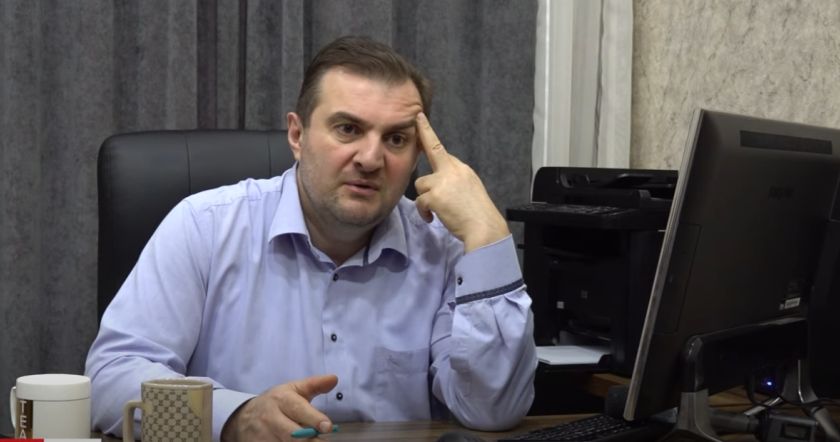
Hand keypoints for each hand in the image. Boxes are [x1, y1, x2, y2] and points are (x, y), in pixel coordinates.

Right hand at [221, 374, 337, 441]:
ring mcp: (263, 435)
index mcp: (282, 399)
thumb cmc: (276, 402)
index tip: (328, 427)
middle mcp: (271, 418)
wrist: (243, 417)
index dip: (314, 419)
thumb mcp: (292, 389)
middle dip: (310, 440)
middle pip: (293, 434)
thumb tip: (334, 378)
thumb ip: (314, 385)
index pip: (299, 410)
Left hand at [414, 112, 509, 252]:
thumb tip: (440, 179)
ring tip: (436, 210)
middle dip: (423, 136)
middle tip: (416, 120)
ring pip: (421, 184)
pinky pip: (420, 202)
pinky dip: (424, 212)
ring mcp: (442, 182)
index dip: (428, 132)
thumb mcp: (471, 188)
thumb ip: (455, 179)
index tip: (419, 117)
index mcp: (462, 169)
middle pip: (431, 154)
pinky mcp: (434, 196)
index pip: (441, 148)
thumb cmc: (478, 213)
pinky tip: (432, 218)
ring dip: (425, 198)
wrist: (484, 227)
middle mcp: (452, 170)